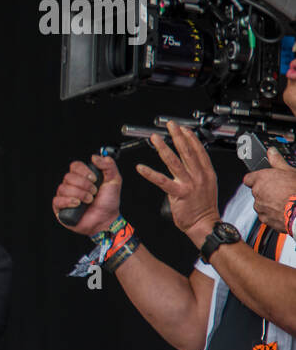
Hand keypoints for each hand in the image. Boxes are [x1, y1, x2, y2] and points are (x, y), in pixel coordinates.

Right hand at [52, 153, 121, 234]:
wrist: (107, 219)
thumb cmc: (109, 202)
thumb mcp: (114, 180)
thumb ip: (108, 166)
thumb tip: (95, 157)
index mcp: (82, 177)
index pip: (75, 166)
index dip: (83, 171)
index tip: (94, 178)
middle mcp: (72, 185)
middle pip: (68, 177)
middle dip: (84, 185)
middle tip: (94, 192)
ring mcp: (65, 196)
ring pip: (63, 188)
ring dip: (79, 194)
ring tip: (89, 201)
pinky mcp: (60, 208)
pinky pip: (57, 200)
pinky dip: (68, 201)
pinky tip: (78, 204)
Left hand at [136, 120, 220, 244]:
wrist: (205, 224)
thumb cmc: (204, 208)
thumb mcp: (207, 185)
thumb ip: (198, 173)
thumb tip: (190, 164)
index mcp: (207, 173)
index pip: (199, 150)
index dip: (191, 138)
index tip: (183, 129)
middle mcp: (199, 176)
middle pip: (187, 151)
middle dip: (178, 136)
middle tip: (170, 126)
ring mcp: (189, 184)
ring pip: (174, 162)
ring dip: (163, 148)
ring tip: (155, 139)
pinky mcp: (179, 193)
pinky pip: (162, 181)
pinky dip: (150, 173)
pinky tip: (141, 168)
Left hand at [243, 148, 295, 232]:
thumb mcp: (290, 171)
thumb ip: (277, 161)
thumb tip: (271, 152)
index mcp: (261, 179)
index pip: (249, 178)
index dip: (256, 178)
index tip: (263, 179)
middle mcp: (257, 193)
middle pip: (256, 190)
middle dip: (266, 190)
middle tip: (280, 190)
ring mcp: (260, 206)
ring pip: (261, 203)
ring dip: (268, 202)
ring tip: (283, 200)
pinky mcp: (264, 219)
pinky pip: (265, 215)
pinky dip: (272, 213)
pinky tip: (283, 210)